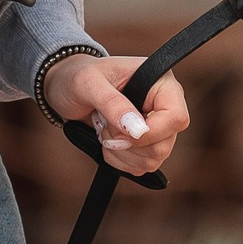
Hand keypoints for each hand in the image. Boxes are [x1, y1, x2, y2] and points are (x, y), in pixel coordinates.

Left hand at [43, 52, 189, 177]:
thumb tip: (138, 129)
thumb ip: (112, 102)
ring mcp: (156, 126)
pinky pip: (140, 167)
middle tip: (104, 125)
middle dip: (128, 144)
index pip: (177, 118)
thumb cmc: (76, 76)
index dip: (151, 132)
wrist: (65, 88)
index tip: (121, 131)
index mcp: (160, 82)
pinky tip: (107, 140)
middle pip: (165, 145)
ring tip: (104, 128)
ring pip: (153, 160)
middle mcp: (163, 105)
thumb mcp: (87, 83)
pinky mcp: (145, 144)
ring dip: (121, 152)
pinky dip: (118, 160)